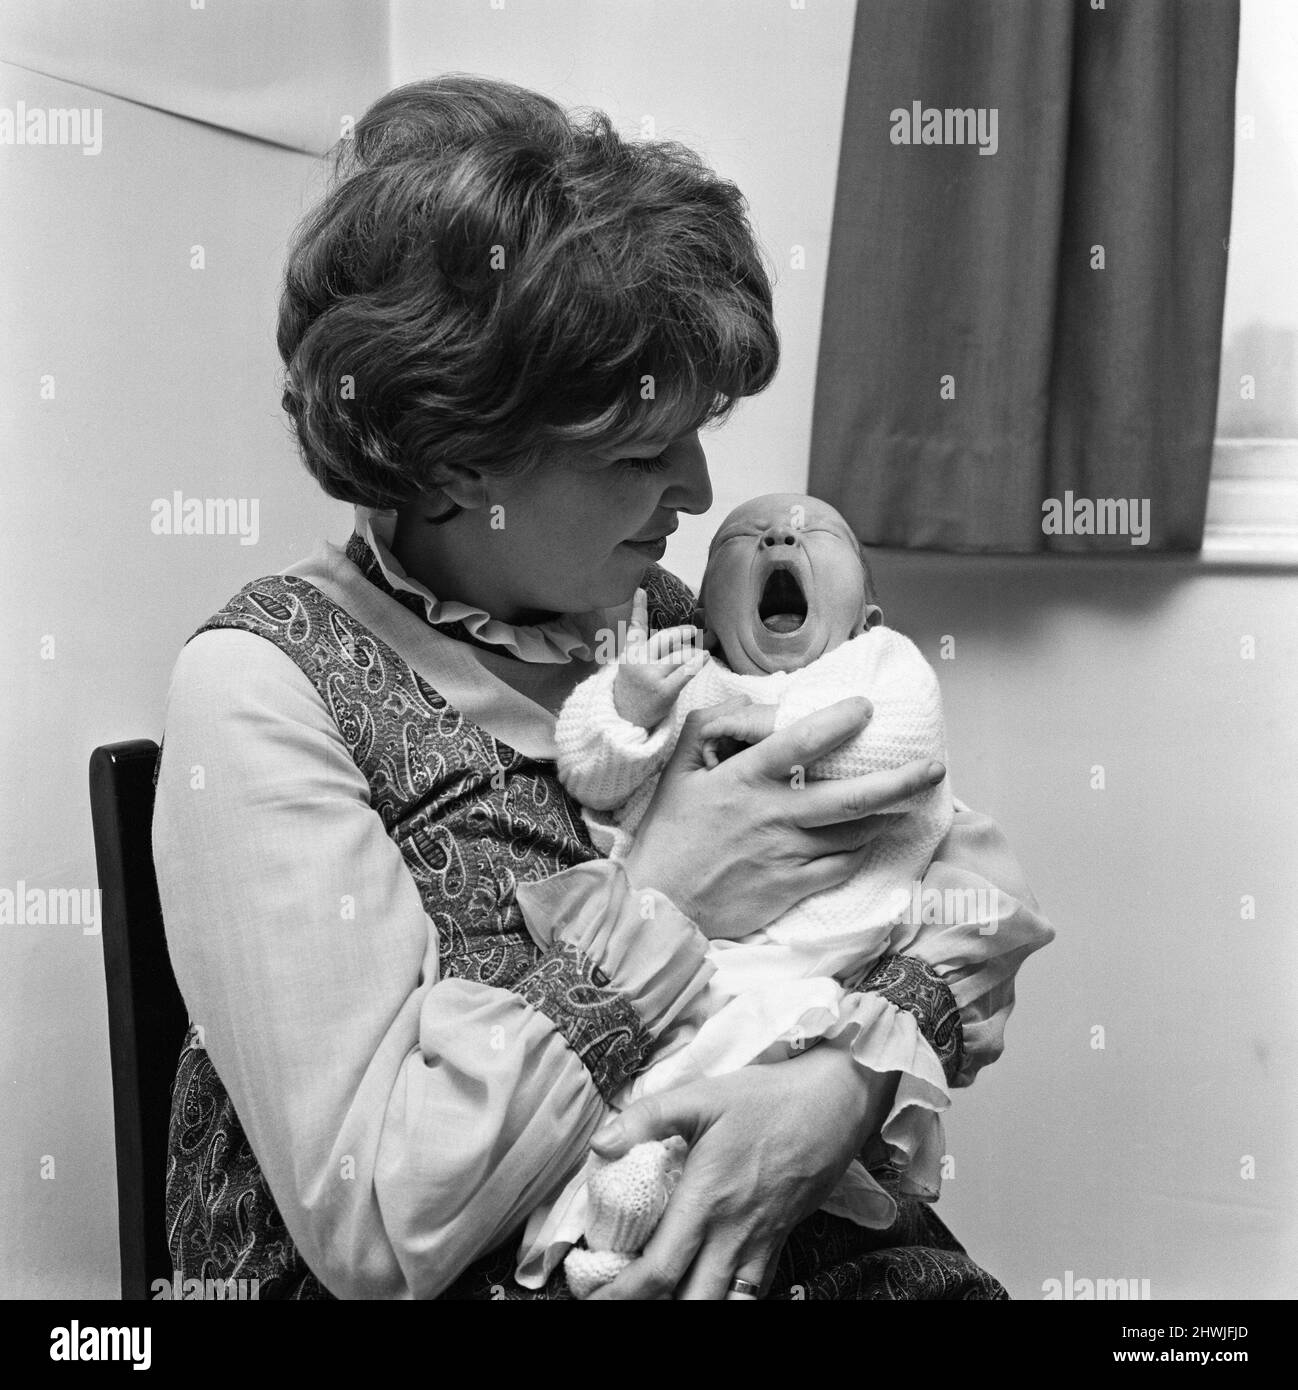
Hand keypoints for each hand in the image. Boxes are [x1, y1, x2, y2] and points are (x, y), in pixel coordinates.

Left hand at [584, 1042, 898, 1299]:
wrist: (833, 1103)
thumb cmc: (766, 1098)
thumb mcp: (702, 1096)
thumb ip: (647, 1118)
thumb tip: (599, 1144)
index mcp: (706, 1201)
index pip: (659, 1271)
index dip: (622, 1295)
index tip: (594, 1297)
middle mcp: (733, 1234)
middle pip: (691, 1303)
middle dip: (652, 1312)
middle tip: (618, 1301)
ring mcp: (760, 1243)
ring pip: (724, 1306)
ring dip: (691, 1307)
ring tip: (660, 1299)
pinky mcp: (780, 1241)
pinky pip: (753, 1292)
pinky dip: (725, 1301)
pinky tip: (705, 1291)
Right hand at [612, 589, 707, 729]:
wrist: (626, 722)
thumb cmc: (635, 692)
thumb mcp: (632, 668)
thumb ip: (647, 650)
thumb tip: (672, 635)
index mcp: (628, 653)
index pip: (634, 627)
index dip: (637, 608)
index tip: (640, 590)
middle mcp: (638, 661)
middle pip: (666, 638)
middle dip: (683, 633)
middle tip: (694, 631)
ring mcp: (651, 676)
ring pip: (681, 654)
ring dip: (694, 653)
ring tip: (700, 654)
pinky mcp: (664, 690)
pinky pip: (687, 671)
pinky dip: (698, 662)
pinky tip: (705, 658)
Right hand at [622, 694, 944, 940]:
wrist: (661, 906)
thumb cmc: (670, 836)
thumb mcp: (677, 772)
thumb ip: (708, 728)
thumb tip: (748, 704)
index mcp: (744, 780)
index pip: (800, 742)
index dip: (839, 722)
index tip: (867, 709)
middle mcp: (772, 815)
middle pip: (850, 798)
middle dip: (899, 782)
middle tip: (934, 768)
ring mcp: (786, 854)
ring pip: (854, 833)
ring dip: (887, 816)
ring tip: (913, 802)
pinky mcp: (792, 887)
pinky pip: (842, 866)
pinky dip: (862, 851)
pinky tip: (874, 838)